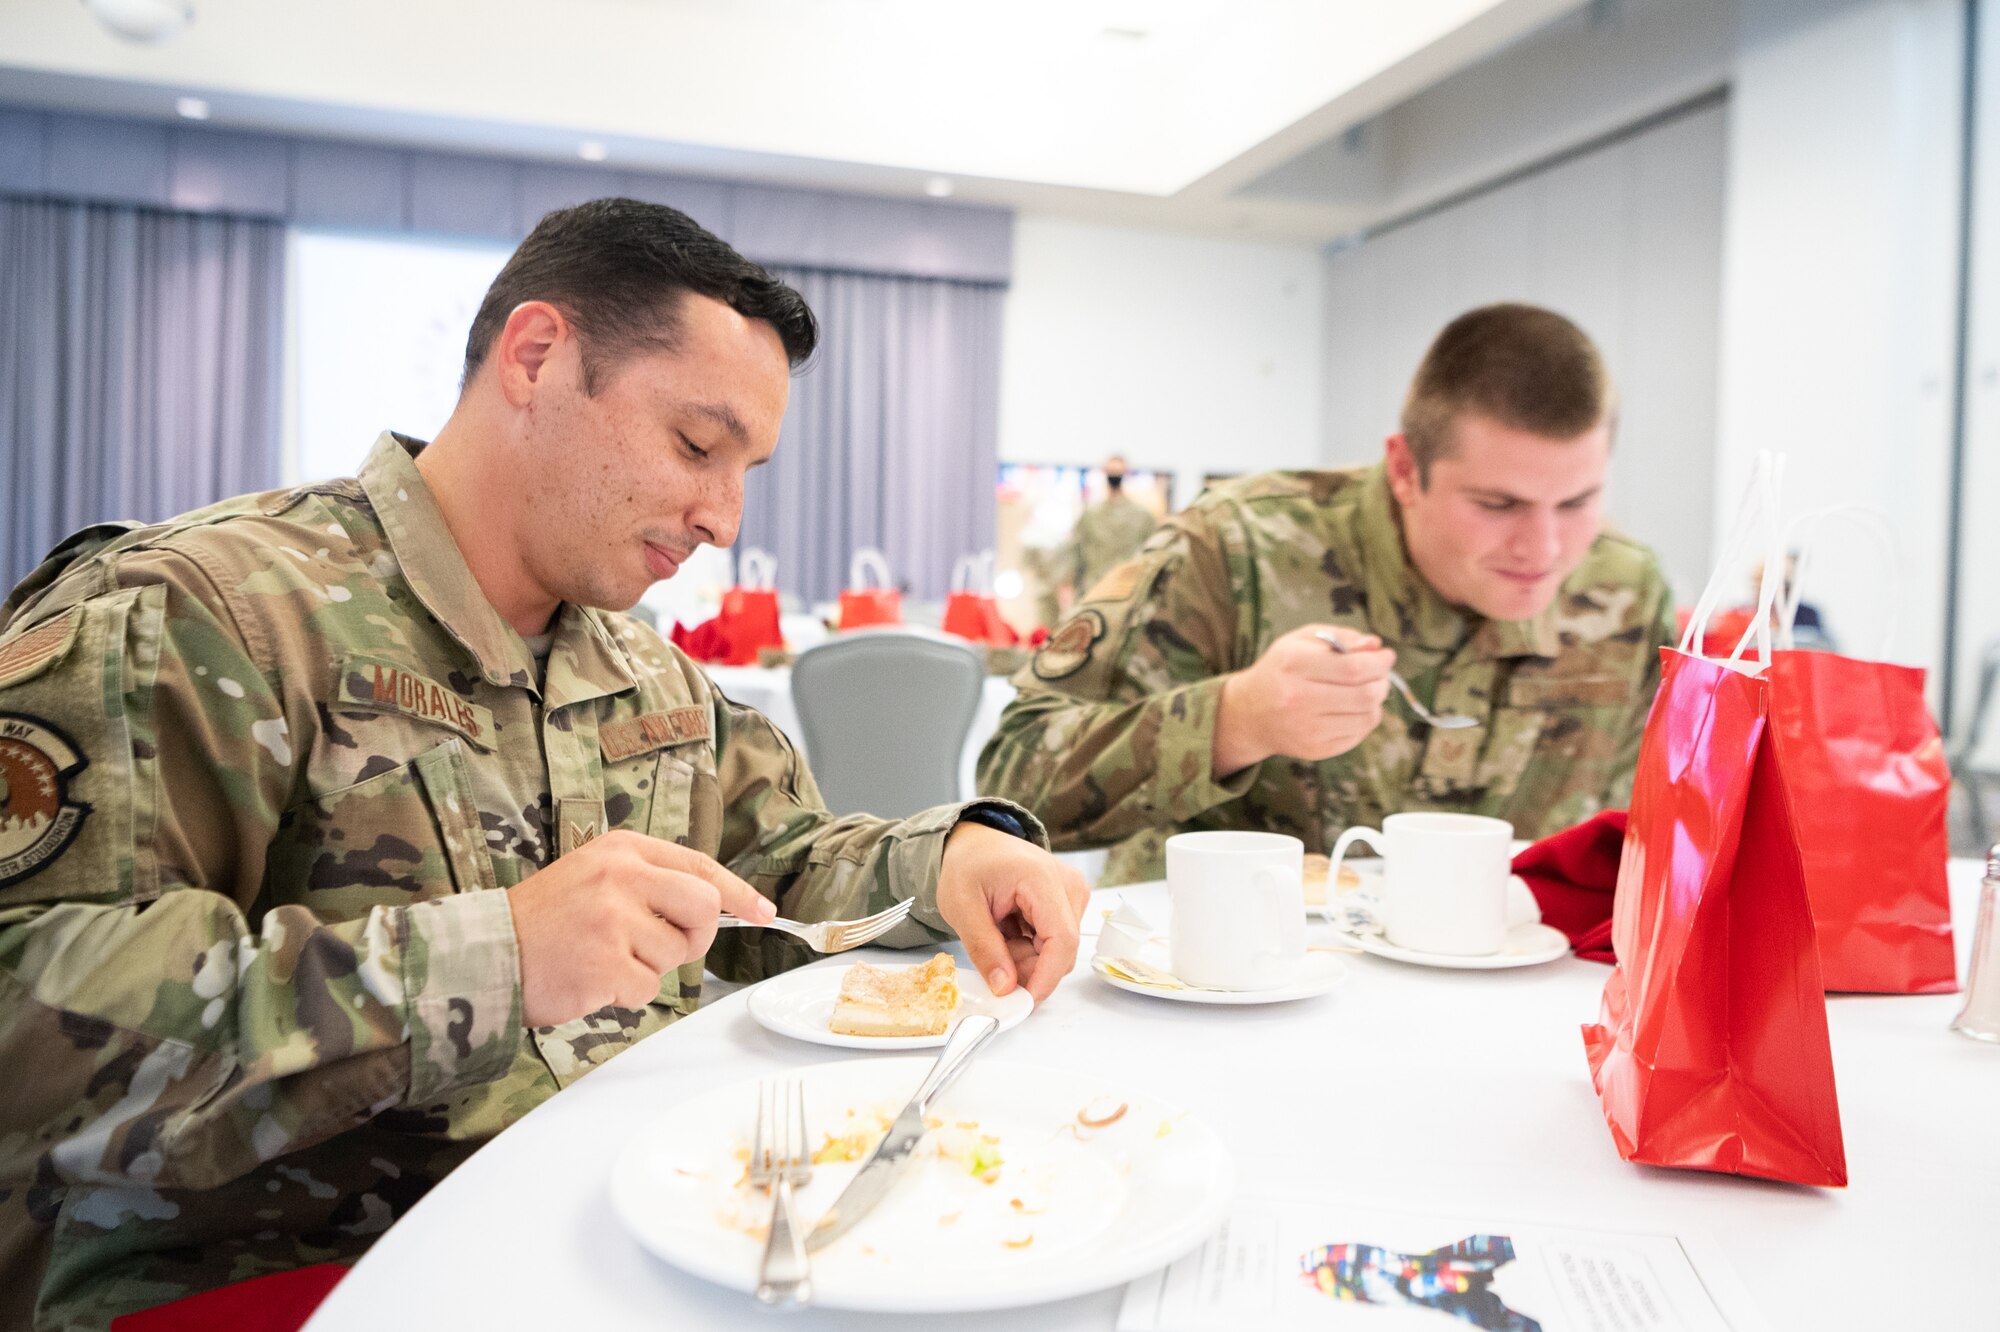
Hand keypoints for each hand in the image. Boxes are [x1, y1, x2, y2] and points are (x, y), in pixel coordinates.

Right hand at [506, 830, 775, 1026]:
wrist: (485, 954)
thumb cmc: (543, 922)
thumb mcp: (594, 876)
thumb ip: (648, 883)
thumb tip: (713, 906)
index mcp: (622, 850)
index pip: (698, 866)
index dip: (736, 891)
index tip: (762, 910)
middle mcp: (621, 877)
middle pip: (702, 908)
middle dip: (693, 936)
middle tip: (660, 946)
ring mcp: (613, 920)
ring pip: (674, 954)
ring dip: (647, 967)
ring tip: (601, 957)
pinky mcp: (605, 964)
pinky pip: (647, 988)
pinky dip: (626, 993)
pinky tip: (592, 978)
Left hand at [935, 822, 1088, 1005]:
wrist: (976, 841)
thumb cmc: (968, 865)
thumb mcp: (961, 906)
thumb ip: (984, 948)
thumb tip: (1005, 988)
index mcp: (1043, 879)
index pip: (1061, 940)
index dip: (1046, 978)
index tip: (1023, 1002)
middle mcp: (1069, 885)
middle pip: (1061, 950)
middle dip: (1027, 969)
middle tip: (992, 961)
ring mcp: (1073, 894)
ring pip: (1058, 951)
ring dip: (1026, 959)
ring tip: (996, 936)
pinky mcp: (1070, 903)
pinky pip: (1055, 942)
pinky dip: (1029, 949)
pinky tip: (1008, 932)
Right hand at [1212, 624, 1394, 776]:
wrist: (1250, 713)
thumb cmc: (1282, 670)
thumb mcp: (1302, 641)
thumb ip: (1340, 637)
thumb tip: (1375, 645)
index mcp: (1294, 664)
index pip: (1353, 667)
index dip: (1380, 662)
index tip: (1387, 656)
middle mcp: (1298, 698)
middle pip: (1365, 694)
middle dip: (1382, 681)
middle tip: (1379, 674)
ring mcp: (1307, 728)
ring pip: (1367, 716)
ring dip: (1377, 700)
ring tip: (1367, 690)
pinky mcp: (1315, 749)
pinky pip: (1359, 734)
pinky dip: (1365, 718)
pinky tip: (1353, 708)